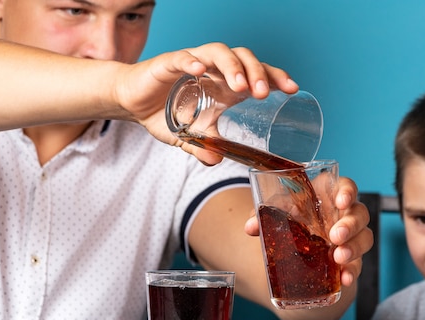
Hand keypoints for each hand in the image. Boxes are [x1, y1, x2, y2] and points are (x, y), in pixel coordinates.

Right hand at [114, 42, 298, 164]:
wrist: (132, 102)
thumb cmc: (166, 113)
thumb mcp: (189, 136)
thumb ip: (204, 148)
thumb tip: (217, 162)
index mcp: (225, 83)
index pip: (257, 72)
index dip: (276, 76)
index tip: (293, 89)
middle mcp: (214, 69)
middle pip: (244, 58)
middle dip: (257, 73)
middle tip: (264, 94)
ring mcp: (193, 62)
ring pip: (219, 52)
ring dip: (233, 67)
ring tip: (241, 87)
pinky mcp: (168, 62)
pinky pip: (182, 57)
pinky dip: (191, 61)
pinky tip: (198, 71)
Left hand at [244, 176, 373, 285]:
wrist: (295, 247)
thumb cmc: (290, 218)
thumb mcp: (276, 212)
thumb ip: (263, 215)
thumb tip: (251, 227)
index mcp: (328, 195)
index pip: (345, 186)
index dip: (347, 191)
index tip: (341, 201)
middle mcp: (343, 214)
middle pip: (359, 213)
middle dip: (350, 224)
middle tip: (335, 236)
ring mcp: (350, 237)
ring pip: (364, 237)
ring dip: (354, 248)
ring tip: (339, 258)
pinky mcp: (350, 258)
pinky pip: (358, 264)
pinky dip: (352, 271)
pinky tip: (344, 279)